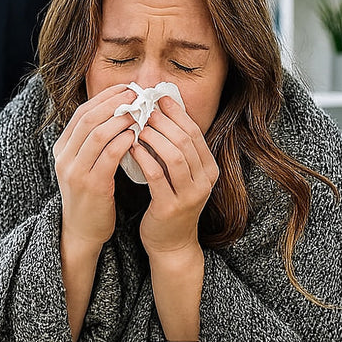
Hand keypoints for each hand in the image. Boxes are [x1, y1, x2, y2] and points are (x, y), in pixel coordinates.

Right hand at [53, 84, 137, 252]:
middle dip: (112, 103)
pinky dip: (122, 142)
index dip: (104, 98)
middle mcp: (64, 158)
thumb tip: (117, 111)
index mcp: (61, 148)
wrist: (82, 230)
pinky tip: (136, 136)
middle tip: (135, 94)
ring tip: (139, 112)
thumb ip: (94, 141)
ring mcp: (75, 172)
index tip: (125, 88)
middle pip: (87, 119)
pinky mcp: (91, 186)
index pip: (81, 113)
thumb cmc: (90, 194)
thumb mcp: (84, 164)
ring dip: (120, 120)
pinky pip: (108, 157)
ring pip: (97, 134)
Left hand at [129, 95, 218, 257]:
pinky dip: (144, 158)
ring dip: (155, 137)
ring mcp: (190, 195)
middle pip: (186, 141)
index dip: (177, 113)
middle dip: (164, 121)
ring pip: (175, 156)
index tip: (160, 98)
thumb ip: (175, 149)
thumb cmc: (170, 202)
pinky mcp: (171, 206)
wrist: (170, 243)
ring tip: (137, 126)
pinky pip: (157, 176)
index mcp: (209, 169)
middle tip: (145, 108)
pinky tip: (132, 148)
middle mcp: (205, 181)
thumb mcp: (180, 175)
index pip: (195, 133)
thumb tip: (161, 113)